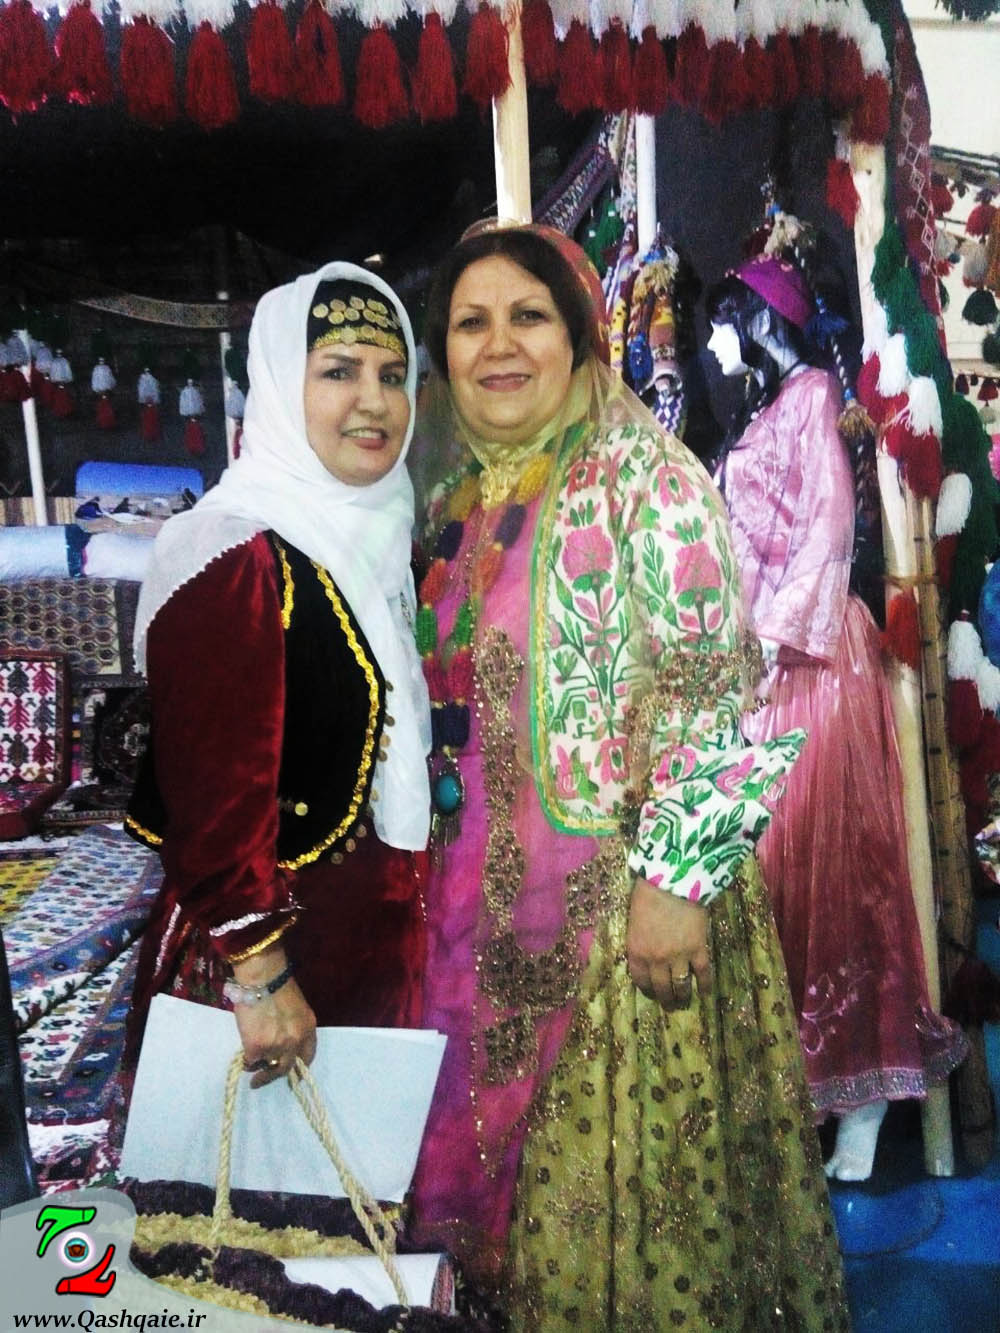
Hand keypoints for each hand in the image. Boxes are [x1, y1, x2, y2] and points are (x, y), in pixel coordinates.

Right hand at [230, 946, 317, 1087]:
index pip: (308, 1056)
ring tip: (251, 1069)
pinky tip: (244, 1057)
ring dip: (258, 1067)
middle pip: (287, 1068)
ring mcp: (276, 1046)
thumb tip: (281, 1041)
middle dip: (274, 1077)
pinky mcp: (257, 1047)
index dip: (299, 1068)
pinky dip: (247, 1060)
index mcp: (308, 1029)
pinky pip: (251, 1061)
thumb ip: (293, 1027)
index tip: (291, 1075)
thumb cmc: (277, 986)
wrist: (263, 977)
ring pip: (266, 1065)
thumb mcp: (296, 1009)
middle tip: (261, 1081)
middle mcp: (295, 1041)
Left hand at [626, 877, 710, 1009]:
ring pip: (681, 986)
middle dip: (665, 999)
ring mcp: (678, 956)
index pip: (640, 979)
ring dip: (683, 997)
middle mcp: (656, 959)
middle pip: (661, 987)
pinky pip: (702, 974)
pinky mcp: (698, 950)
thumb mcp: (635, 919)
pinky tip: (705, 992)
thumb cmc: (648, 893)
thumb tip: (645, 947)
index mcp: (637, 951)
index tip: (651, 992)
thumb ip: (640, 938)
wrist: (673, 881)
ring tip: (684, 1002)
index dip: (647, 989)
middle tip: (670, 1005)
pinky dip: (704, 985)